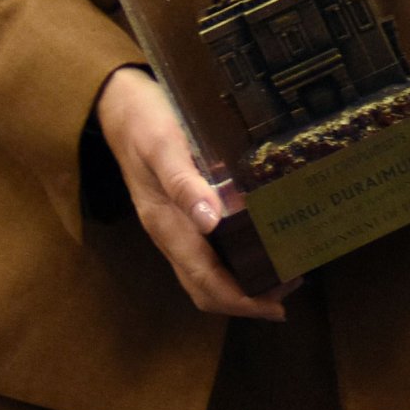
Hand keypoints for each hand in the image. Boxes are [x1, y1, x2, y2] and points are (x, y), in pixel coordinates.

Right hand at [94, 66, 289, 320]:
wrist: (119, 103)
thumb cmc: (144, 122)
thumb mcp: (163, 146)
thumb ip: (183, 183)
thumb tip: (211, 222)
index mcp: (165, 225)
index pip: (205, 281)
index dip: (241, 300)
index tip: (277, 306)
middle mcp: (169, 233)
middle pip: (206, 287)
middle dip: (246, 298)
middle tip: (290, 288)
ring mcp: (172, 224)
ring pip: (205, 273)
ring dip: (241, 282)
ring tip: (281, 272)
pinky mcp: (178, 212)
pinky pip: (205, 251)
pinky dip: (233, 259)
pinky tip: (257, 242)